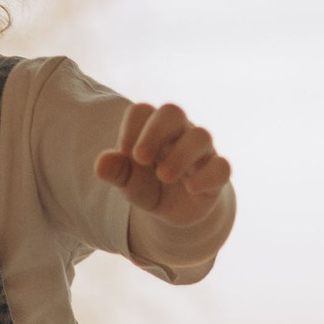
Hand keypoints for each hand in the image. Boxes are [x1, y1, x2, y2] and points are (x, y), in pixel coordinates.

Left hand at [97, 101, 230, 228]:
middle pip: (172, 111)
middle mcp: (179, 132)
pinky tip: (190, 188)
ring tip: (163, 176)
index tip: (125, 155)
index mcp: (153, 128)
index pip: (142, 111)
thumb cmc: (148, 186)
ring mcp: (201, 151)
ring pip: (201, 136)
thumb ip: (116, 172)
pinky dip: (206, 176)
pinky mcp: (217, 173)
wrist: (175, 212)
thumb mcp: (128, 183)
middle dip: (155, 132)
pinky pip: (222, 167)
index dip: (130, 129)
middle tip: (140, 158)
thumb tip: (101, 164)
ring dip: (180, 155)